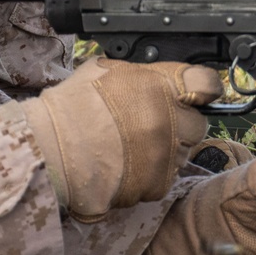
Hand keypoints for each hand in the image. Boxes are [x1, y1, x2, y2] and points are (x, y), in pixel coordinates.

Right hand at [20, 57, 222, 221]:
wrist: (50, 150)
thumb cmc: (70, 107)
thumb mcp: (105, 71)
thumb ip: (140, 75)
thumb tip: (155, 79)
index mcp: (159, 85)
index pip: (205, 81)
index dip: (202, 87)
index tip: (198, 93)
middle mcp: (169, 119)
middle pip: (197, 123)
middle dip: (179, 123)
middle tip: (151, 124)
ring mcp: (165, 154)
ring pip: (182, 153)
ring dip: (165, 150)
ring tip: (133, 148)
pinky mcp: (157, 183)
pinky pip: (164, 178)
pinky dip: (150, 175)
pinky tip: (126, 167)